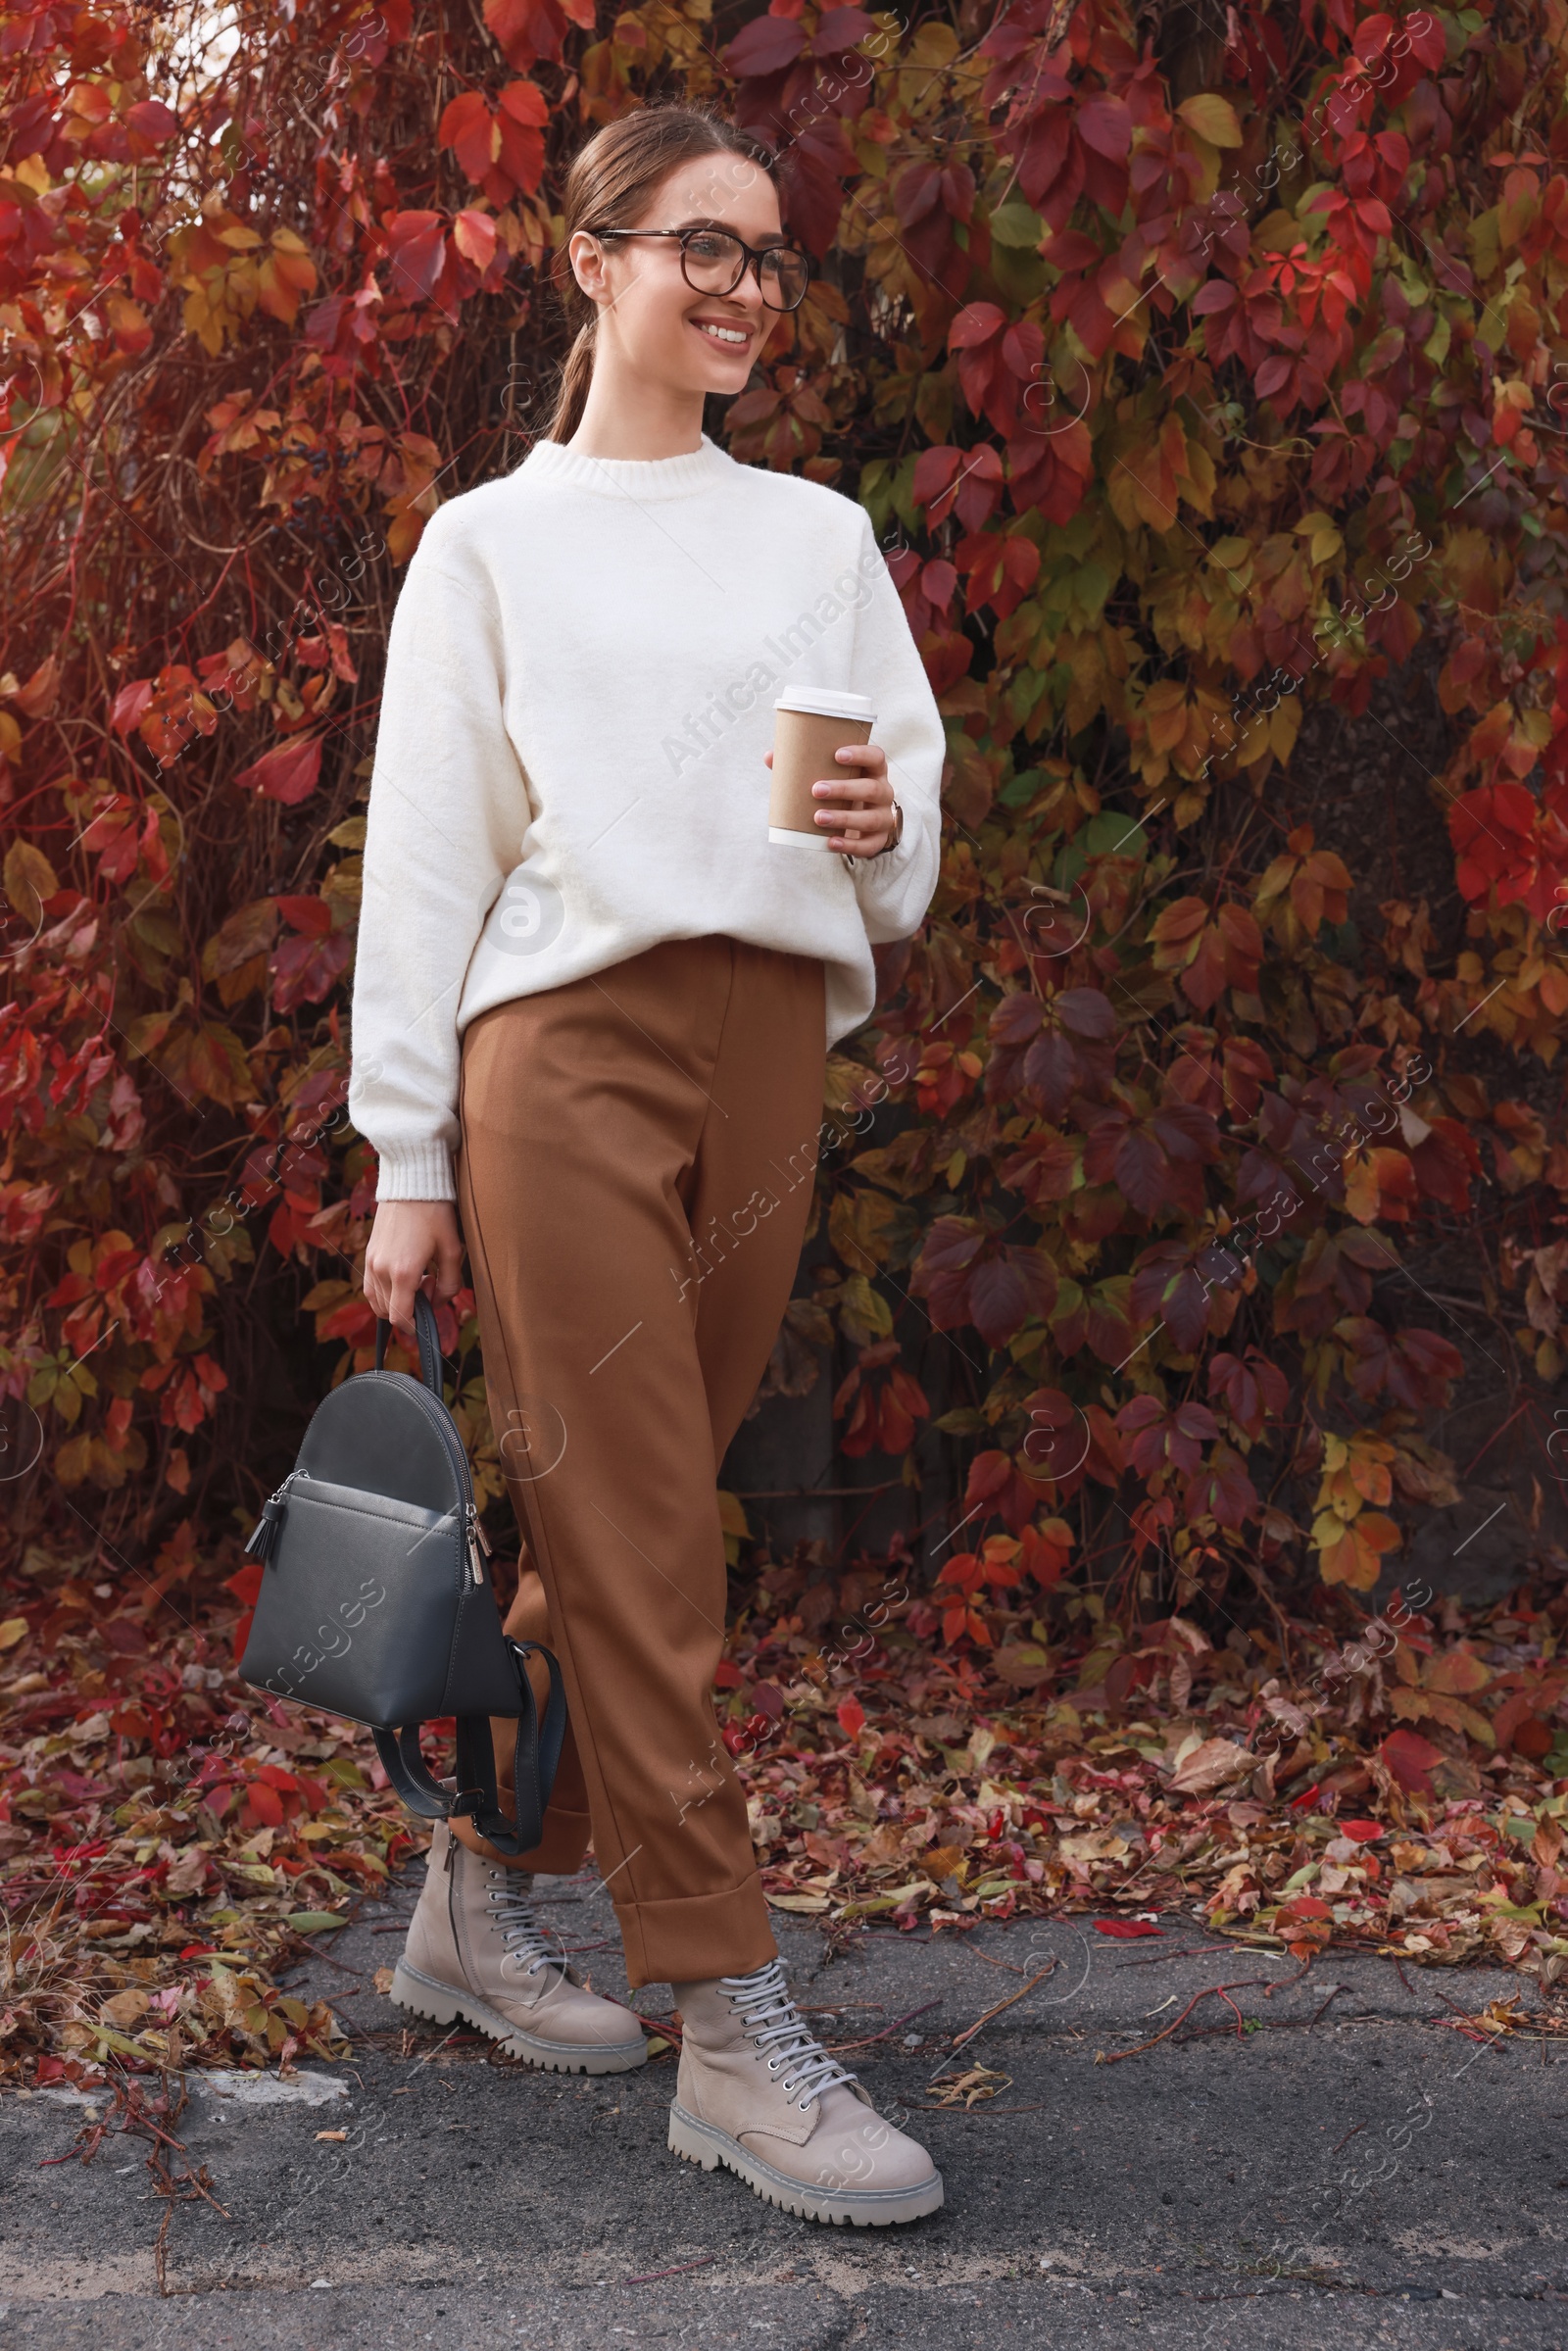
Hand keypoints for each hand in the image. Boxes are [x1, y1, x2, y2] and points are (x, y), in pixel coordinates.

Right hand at [363, 1200, 462, 1336]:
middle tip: (429, 1287)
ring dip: (396, 1302)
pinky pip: (370, 1286)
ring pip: (376, 1301)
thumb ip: (450, 1284)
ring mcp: (371, 1262)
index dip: (415, 1327)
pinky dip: (384, 1292)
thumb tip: (439, 1303)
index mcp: (404, 1273)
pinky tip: (403, 1276)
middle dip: (409, 1311)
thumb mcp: (453, 1250)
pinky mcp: (368, 1254)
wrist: (411, 1183)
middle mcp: (382, 1271)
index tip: (428, 1319)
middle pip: (388, 1312)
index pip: (401, 1318)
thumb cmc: (435, 1214)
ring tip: (417, 1280)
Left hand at [763, 743, 897, 857]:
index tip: (837, 754)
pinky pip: (869, 845)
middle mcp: (883, 792)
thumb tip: (770, 757)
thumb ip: (803, 766)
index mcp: (873, 771)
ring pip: (871, 818)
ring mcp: (884, 817)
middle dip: (844, 789)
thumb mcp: (829, 777)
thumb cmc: (840, 793)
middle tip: (816, 790)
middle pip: (871, 788)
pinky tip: (831, 842)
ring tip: (818, 817)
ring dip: (844, 818)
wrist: (859, 824)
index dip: (861, 754)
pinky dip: (850, 845)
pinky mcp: (879, 840)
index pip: (876, 757)